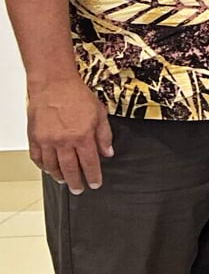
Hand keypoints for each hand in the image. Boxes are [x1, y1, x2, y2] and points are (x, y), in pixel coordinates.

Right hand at [27, 75, 111, 193]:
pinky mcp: (34, 137)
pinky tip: (48, 169)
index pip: (90, 163)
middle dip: (76, 182)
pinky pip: (37, 157)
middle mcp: (64, 141)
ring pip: (52, 166)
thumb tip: (108, 153)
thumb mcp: (99, 114)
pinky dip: (43, 166)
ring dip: (59, 176)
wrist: (54, 84)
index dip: (93, 176)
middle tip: (79, 190)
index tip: (95, 184)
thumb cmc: (77, 95)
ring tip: (64, 181)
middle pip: (70, 169)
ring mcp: (47, 140)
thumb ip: (104, 136)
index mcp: (82, 136)